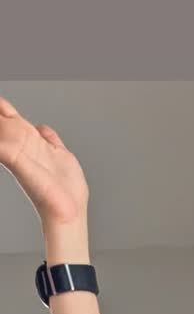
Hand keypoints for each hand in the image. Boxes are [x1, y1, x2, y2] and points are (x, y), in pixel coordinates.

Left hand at [0, 98, 88, 227]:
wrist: (67, 211)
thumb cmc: (43, 195)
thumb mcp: (18, 163)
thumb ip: (7, 149)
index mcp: (14, 147)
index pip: (1, 124)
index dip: (0, 113)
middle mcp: (27, 148)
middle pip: (10, 122)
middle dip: (3, 111)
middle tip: (0, 102)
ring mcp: (42, 151)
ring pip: (27, 128)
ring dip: (18, 118)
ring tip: (6, 108)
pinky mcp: (59, 156)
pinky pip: (49, 137)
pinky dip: (45, 131)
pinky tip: (42, 130)